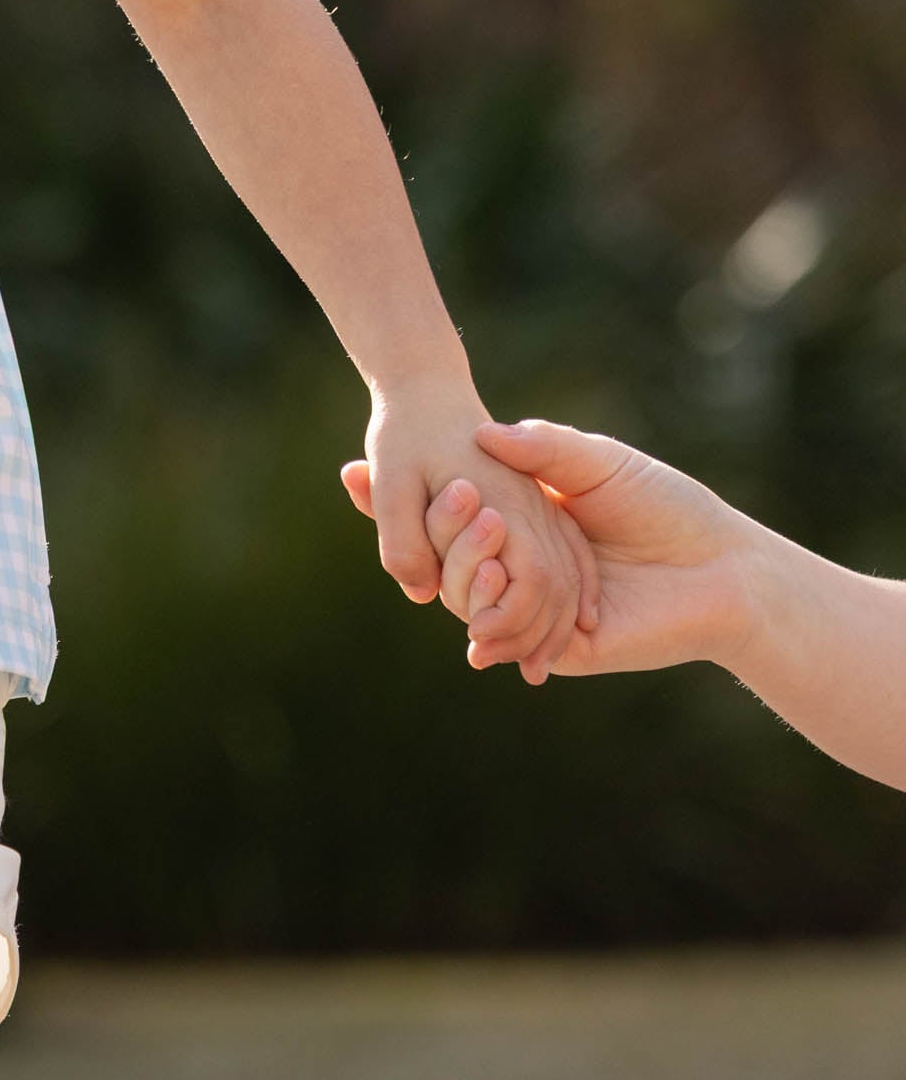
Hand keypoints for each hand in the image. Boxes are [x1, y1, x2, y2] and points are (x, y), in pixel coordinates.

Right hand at [343, 417, 753, 675]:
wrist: (725, 568)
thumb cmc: (668, 505)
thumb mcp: (598, 462)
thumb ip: (542, 449)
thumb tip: (483, 433)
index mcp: (525, 519)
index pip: (451, 511)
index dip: (403, 494)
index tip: (354, 469)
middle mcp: (521, 563)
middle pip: (448, 555)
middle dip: (417, 526)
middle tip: (376, 487)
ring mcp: (536, 604)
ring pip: (468, 597)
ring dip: (456, 571)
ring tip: (460, 534)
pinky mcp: (564, 646)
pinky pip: (508, 641)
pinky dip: (485, 631)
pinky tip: (467, 614)